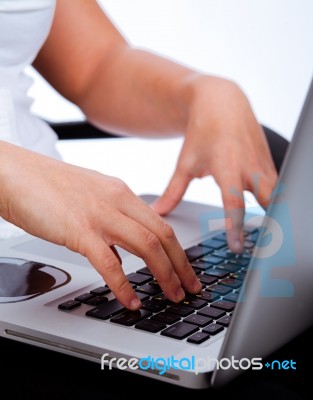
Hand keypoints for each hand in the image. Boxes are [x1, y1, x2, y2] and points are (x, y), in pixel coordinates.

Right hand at [0, 142, 200, 308]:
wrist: (15, 173)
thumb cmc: (47, 187)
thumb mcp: (91, 197)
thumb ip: (110, 220)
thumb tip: (121, 251)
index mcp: (121, 192)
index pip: (161, 224)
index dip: (179, 250)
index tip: (185, 268)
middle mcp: (117, 201)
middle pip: (163, 235)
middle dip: (181, 265)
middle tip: (189, 287)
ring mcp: (100, 215)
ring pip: (147, 246)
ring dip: (164, 274)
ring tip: (172, 296)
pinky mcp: (79, 230)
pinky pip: (110, 263)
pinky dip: (124, 285)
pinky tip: (130, 300)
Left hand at [152, 76, 277, 251]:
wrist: (222, 102)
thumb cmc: (202, 132)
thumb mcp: (185, 163)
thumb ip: (173, 191)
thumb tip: (158, 212)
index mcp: (227, 167)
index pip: (234, 203)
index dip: (235, 227)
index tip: (236, 247)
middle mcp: (249, 167)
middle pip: (269, 200)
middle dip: (271, 224)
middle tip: (267, 250)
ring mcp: (263, 165)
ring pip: (277, 195)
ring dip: (277, 216)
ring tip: (274, 242)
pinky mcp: (269, 164)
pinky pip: (277, 188)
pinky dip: (276, 204)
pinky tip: (275, 221)